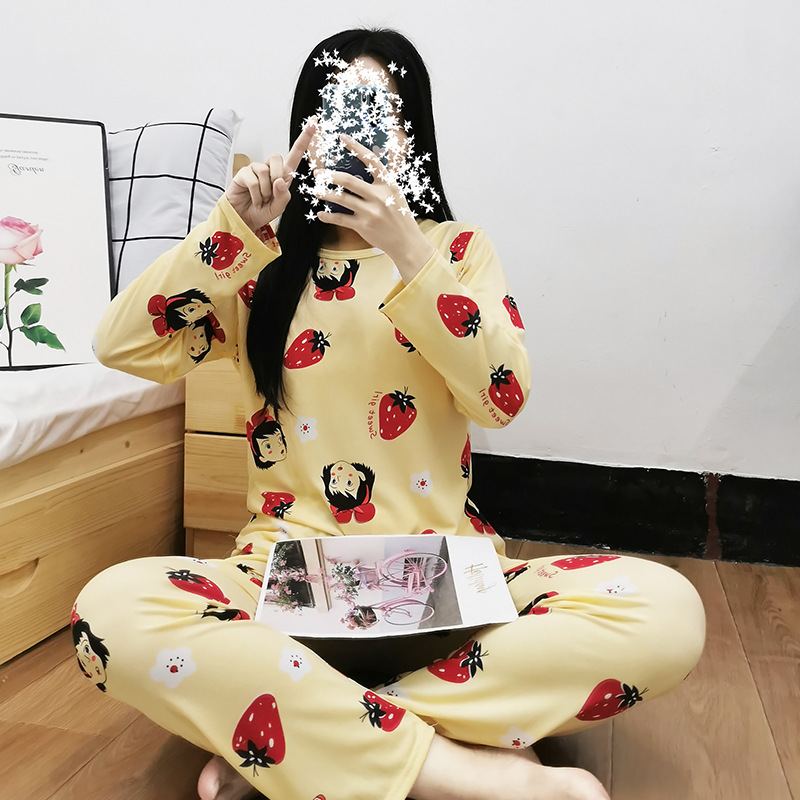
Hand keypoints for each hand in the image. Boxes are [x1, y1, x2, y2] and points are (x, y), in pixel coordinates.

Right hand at [225, 120, 315, 230]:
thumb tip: (280, 181)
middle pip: (277, 157)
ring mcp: (256, 170)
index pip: (295, 154)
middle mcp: (270, 168)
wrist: (245, 219)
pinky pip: (253, 181)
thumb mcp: (279, 207)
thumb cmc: (263, 211)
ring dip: (265, 191)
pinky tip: (254, 199)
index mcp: (284, 175)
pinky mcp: (243, 174)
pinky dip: (256, 195)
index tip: (313, 122)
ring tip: (261, 199)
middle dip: (276, 176)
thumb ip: (283, 196)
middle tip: (271, 193)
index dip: (304, 139)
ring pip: (265, 171)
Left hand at [315, 135, 434, 282]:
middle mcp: (379, 196)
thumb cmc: (400, 217)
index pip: (371, 161)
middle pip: (349, 181)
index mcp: (388, 184)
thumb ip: (383, 180)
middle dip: (330, 175)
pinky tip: (321, 214)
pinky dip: (329, 216)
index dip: (356, 147)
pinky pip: (341, 219)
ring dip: (326, 194)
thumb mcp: (396, 194)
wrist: (406, 242)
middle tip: (319, 174)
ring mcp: (370, 212)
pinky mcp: (363, 226)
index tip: (343, 138)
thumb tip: (370, 165)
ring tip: (316, 191)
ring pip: (341, 199)